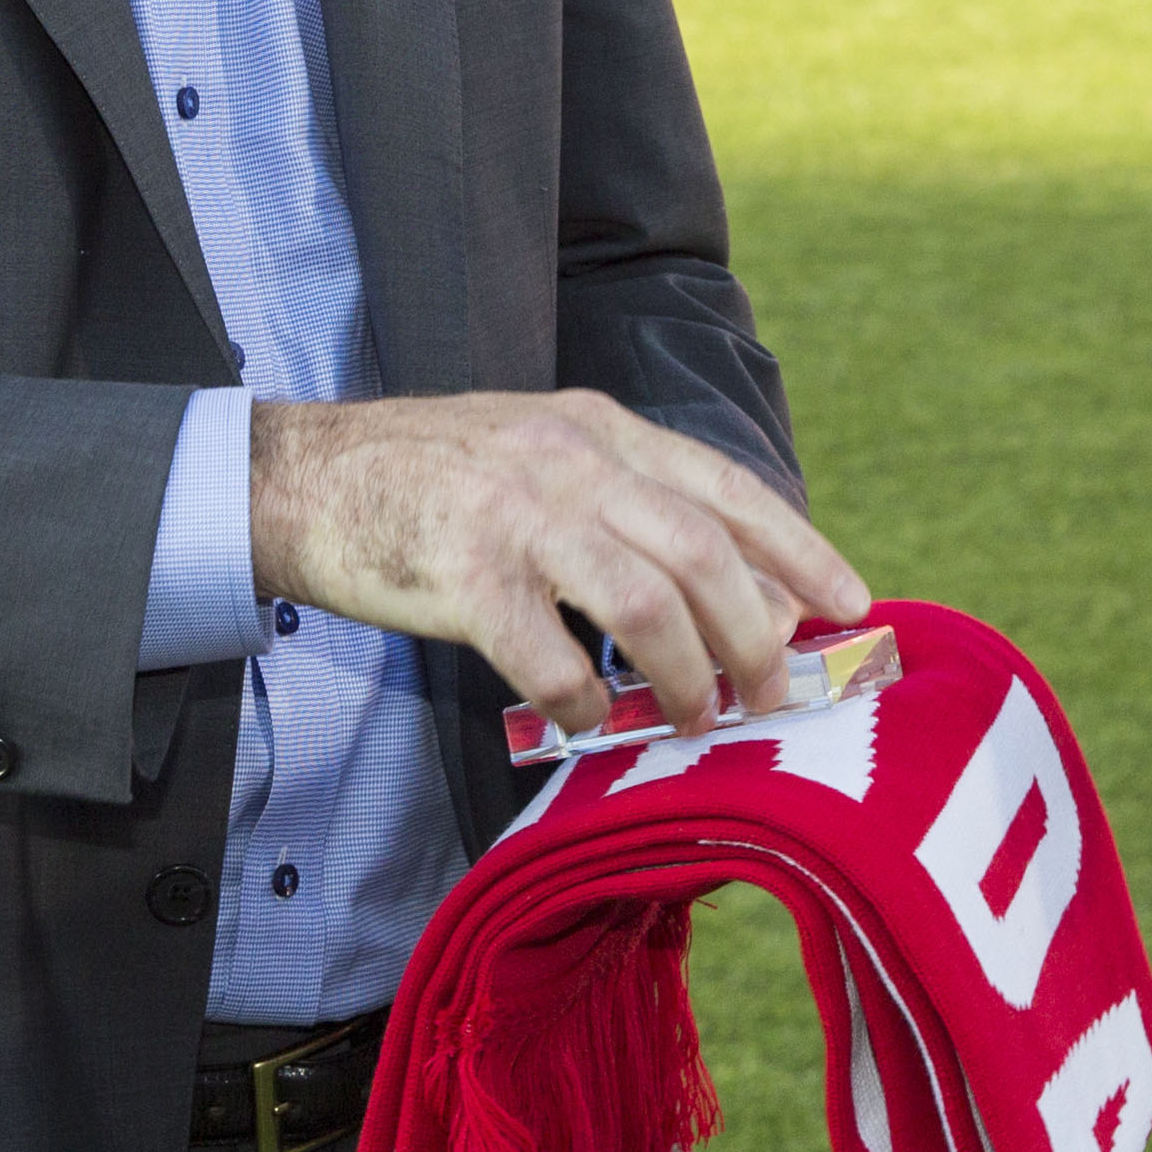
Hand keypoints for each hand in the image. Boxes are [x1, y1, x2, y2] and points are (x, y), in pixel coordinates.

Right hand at [248, 391, 868, 742]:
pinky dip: (583, 703)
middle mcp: (572, 463)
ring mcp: (517, 517)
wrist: (301, 477)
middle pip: (705, 556)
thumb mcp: (544, 453)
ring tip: (693, 717)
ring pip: (647, 606)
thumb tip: (731, 585)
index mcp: (602, 430)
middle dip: (756, 637)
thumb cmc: (433, 478)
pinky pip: (551, 659)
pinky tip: (583, 720)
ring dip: (686, 676)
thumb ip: (629, 500)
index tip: (849, 605)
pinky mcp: (463, 575)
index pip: (730, 490)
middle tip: (768, 695)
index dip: (800, 552)